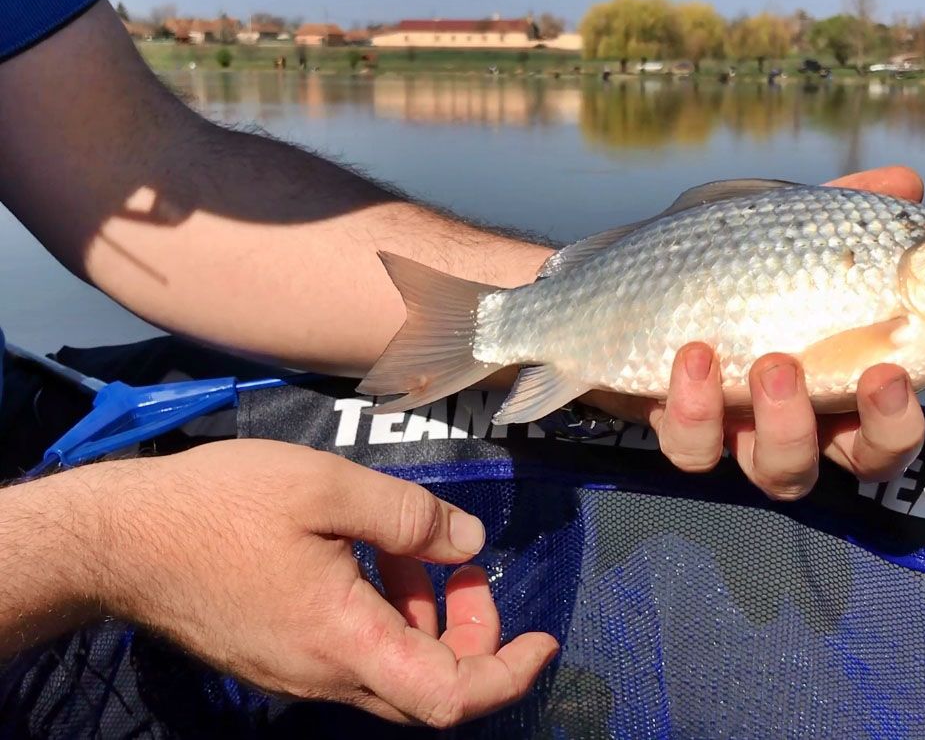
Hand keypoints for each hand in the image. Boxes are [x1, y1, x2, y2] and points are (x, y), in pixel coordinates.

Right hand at [94, 440, 557, 727]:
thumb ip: (409, 519)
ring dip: (422, 613)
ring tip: (409, 546)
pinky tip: (363, 553)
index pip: (450, 697)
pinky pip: (351, 649)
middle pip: (427, 685)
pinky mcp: (276, 654)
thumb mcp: (326, 489)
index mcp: (346, 643)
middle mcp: (325, 675)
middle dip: (471, 632)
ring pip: (390, 664)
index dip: (508, 674)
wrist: (118, 540)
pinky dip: (381, 610)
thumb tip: (469, 544)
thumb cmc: (218, 508)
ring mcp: (296, 671)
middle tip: (467, 568)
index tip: (543, 639)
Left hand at [588, 166, 924, 499]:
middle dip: (894, 425)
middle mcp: (807, 407)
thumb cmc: (703, 257)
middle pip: (878, 453)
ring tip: (768, 364)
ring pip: (788, 470)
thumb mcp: (773, 220)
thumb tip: (910, 181)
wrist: (600, 285)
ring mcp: (743, 429)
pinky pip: (696, 449)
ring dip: (786, 421)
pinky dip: (693, 407)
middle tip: (886, 374)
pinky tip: (686, 356)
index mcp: (848, 352)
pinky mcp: (683, 435)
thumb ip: (838, 209)